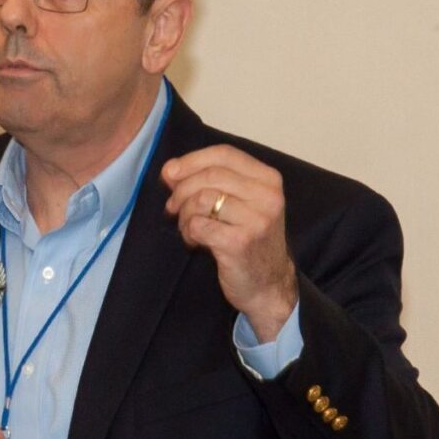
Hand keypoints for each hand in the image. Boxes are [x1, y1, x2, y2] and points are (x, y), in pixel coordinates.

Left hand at [162, 144, 297, 341]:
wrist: (269, 285)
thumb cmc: (249, 239)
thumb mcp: (239, 203)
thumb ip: (209, 182)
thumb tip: (170, 170)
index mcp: (268, 179)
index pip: (224, 154)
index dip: (192, 160)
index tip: (170, 172)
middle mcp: (267, 196)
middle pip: (209, 175)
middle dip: (182, 190)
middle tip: (172, 207)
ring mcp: (256, 219)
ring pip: (201, 199)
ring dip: (184, 214)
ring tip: (187, 227)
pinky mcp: (240, 242)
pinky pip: (198, 225)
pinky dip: (188, 232)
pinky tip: (195, 241)